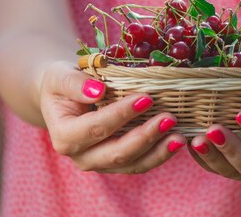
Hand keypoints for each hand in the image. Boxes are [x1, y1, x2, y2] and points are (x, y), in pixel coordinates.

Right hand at [39, 61, 186, 173]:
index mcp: (64, 137)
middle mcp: (81, 157)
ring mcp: (100, 163)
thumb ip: (74, 83)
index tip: (145, 98)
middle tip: (169, 118)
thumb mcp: (60, 76)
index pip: (96, 128)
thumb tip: (97, 91)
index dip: (121, 115)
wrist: (64, 96)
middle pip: (116, 153)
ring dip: (158, 151)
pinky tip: (178, 140)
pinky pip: (140, 163)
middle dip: (145, 137)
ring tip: (180, 135)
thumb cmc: (62, 83)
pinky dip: (160, 154)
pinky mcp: (116, 164)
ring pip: (132, 164)